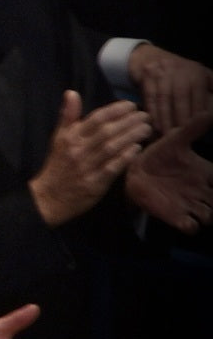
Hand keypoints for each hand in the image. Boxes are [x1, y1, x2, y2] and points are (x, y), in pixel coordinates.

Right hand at [29, 90, 151, 225]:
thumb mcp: (58, 138)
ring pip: (112, 148)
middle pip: (107, 131)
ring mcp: (86, 167)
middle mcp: (78, 150)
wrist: (49, 197)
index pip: (96, 119)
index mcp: (70, 137)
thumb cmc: (58, 165)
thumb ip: (68, 116)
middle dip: (129, 121)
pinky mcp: (94, 184)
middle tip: (146, 116)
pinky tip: (137, 149)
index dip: (115, 110)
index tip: (131, 105)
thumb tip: (71, 92)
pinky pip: (112, 168)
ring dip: (131, 136)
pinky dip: (125, 157)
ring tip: (146, 129)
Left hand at [125, 111, 212, 233]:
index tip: (211, 181)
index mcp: (206, 173)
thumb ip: (193, 128)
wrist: (133, 172)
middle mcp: (202, 191)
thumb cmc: (157, 155)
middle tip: (206, 195)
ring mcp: (190, 205)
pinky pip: (192, 228)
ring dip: (207, 214)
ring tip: (197, 205)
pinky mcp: (175, 216)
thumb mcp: (175, 140)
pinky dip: (192, 226)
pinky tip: (184, 217)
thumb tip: (208, 111)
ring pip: (210, 217)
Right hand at [127, 44, 212, 133]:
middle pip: (180, 96)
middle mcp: (179, 70)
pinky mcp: (146, 77)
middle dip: (180, 117)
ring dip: (165, 117)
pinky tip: (153, 125)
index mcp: (196, 72)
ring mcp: (161, 73)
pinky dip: (152, 112)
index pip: (197, 94)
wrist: (150, 57)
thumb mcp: (201, 74)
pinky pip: (149, 97)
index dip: (196, 111)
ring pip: (163, 98)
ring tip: (166, 135)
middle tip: (180, 135)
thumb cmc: (180, 73)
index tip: (194, 128)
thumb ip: (212, 87)